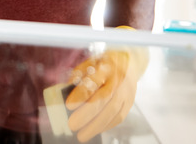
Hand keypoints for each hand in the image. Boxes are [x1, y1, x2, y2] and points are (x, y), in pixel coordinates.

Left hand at [65, 28, 148, 142]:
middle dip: (87, 115)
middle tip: (72, 125)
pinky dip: (105, 126)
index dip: (81, 94)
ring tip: (82, 135)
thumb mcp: (90, 62)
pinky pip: (118, 117)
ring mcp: (126, 92)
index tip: (68, 105)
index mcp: (106, 66)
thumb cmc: (105, 63)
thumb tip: (64, 92)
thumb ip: (78, 76)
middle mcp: (118, 79)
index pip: (93, 81)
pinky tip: (94, 130)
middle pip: (104, 99)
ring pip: (112, 112)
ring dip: (96, 126)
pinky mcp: (130, 102)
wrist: (130, 61)